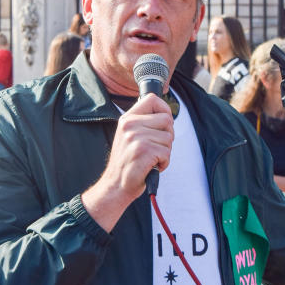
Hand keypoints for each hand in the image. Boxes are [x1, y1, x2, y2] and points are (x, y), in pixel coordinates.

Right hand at [82, 93, 173, 231]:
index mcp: (127, 119)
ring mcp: (136, 138)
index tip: (164, 124)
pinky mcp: (144, 151)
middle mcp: (130, 125)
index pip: (152, 99)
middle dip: (168, 136)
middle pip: (167, 120)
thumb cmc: (127, 162)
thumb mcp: (129, 136)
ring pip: (169, 138)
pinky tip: (152, 166)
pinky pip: (167, 153)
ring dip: (165, 152)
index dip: (165, 109)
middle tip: (156, 147)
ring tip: (151, 158)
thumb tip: (167, 114)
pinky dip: (164, 163)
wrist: (116, 185)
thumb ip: (143, 123)